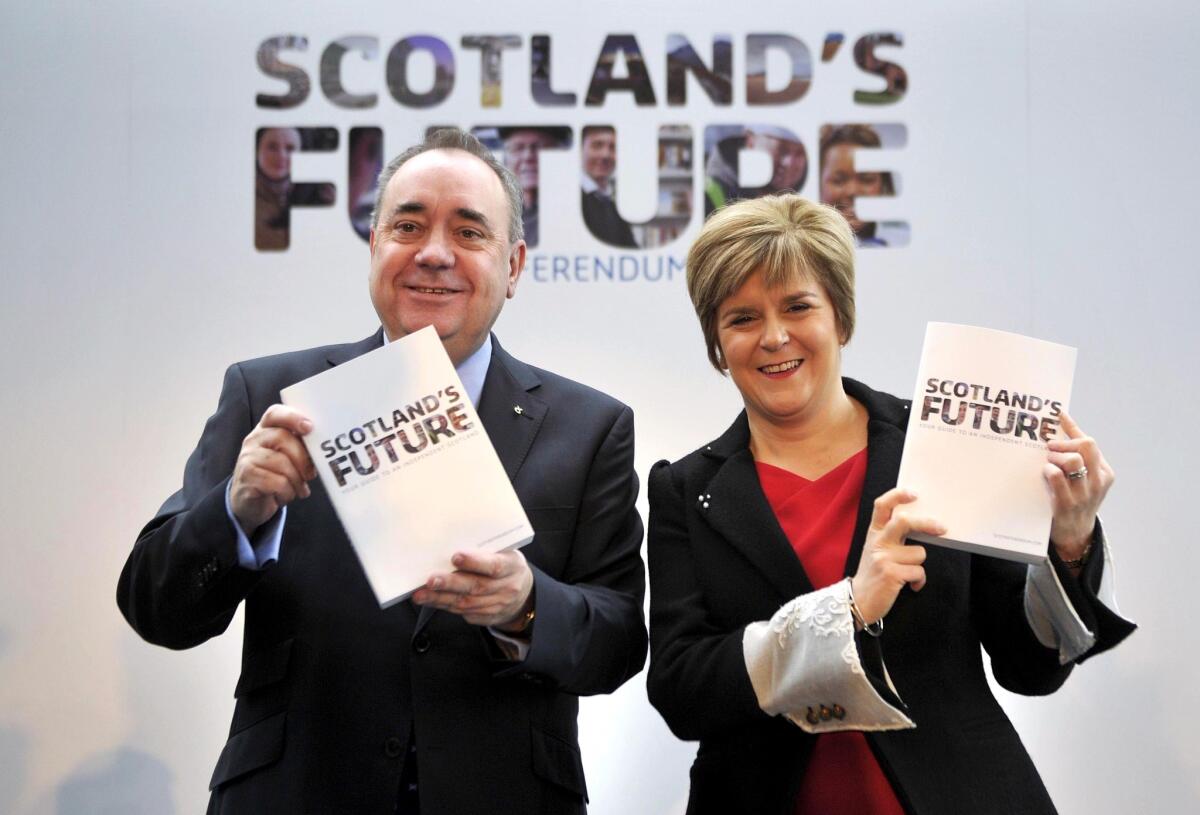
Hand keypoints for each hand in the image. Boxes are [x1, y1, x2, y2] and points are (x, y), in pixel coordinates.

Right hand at [230, 404, 316, 533]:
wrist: (251, 501)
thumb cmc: (277, 475)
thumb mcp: (289, 457)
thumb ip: (302, 447)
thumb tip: (325, 447)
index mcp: (267, 429)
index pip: (275, 413)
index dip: (293, 417)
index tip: (309, 427)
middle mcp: (254, 439)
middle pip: (283, 438)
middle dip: (303, 459)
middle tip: (310, 474)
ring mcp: (247, 457)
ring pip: (281, 463)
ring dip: (296, 481)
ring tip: (298, 489)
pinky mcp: (246, 476)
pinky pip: (276, 482)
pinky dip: (287, 493)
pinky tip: (285, 496)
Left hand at [412, 550, 534, 629]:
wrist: (523, 595)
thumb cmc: (507, 567)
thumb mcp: (505, 553)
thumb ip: (485, 551)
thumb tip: (452, 545)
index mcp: (512, 566)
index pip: (494, 565)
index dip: (475, 562)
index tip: (455, 557)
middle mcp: (506, 588)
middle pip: (476, 587)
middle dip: (450, 584)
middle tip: (430, 580)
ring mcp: (497, 605)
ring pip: (466, 603)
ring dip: (440, 599)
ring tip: (421, 594)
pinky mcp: (487, 617)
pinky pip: (464, 613)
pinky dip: (445, 606)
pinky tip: (431, 600)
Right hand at [850, 487, 944, 624]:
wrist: (858, 600)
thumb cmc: (873, 574)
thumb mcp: (876, 549)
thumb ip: (893, 536)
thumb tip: (922, 524)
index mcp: (874, 533)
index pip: (882, 506)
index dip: (897, 495)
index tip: (914, 494)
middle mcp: (877, 542)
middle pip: (903, 521)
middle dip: (926, 523)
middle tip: (941, 528)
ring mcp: (883, 557)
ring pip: (919, 553)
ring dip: (918, 565)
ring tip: (907, 574)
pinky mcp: (891, 574)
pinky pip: (919, 572)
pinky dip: (919, 581)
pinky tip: (910, 586)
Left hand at [1045, 412, 1113, 559]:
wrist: (1075, 533)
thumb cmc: (1076, 498)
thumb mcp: (1084, 477)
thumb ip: (1076, 454)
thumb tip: (1062, 423)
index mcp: (1104, 472)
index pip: (1089, 442)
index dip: (1072, 427)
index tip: (1057, 414)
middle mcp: (1098, 482)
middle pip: (1086, 446)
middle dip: (1064, 442)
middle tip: (1049, 447)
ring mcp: (1084, 493)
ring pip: (1073, 460)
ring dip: (1056, 456)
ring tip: (1047, 461)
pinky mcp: (1067, 504)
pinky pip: (1056, 477)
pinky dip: (1049, 470)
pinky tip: (1045, 473)